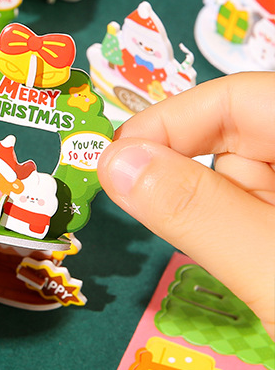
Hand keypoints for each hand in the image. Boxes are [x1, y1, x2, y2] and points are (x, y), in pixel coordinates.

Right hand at [98, 72, 274, 339]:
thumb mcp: (272, 273)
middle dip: (188, 178)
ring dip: (213, 214)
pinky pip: (251, 206)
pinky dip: (232, 231)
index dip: (167, 123)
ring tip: (241, 265)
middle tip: (150, 221)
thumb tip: (112, 162)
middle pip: (237, 134)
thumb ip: (196, 212)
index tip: (110, 168)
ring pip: (240, 176)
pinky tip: (251, 263)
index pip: (238, 97)